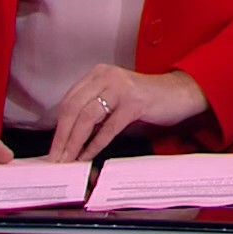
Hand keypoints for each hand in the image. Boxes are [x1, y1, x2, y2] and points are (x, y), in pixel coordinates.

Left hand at [49, 65, 207, 162]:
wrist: (180, 93)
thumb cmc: (146, 99)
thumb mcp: (114, 98)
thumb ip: (94, 109)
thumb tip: (68, 136)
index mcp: (98, 74)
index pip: (69, 101)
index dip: (58, 127)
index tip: (53, 148)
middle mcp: (107, 76)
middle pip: (74, 108)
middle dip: (62, 137)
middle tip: (55, 159)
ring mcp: (121, 88)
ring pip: (88, 117)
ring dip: (75, 142)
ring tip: (69, 160)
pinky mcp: (135, 102)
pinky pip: (109, 127)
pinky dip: (95, 144)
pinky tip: (88, 156)